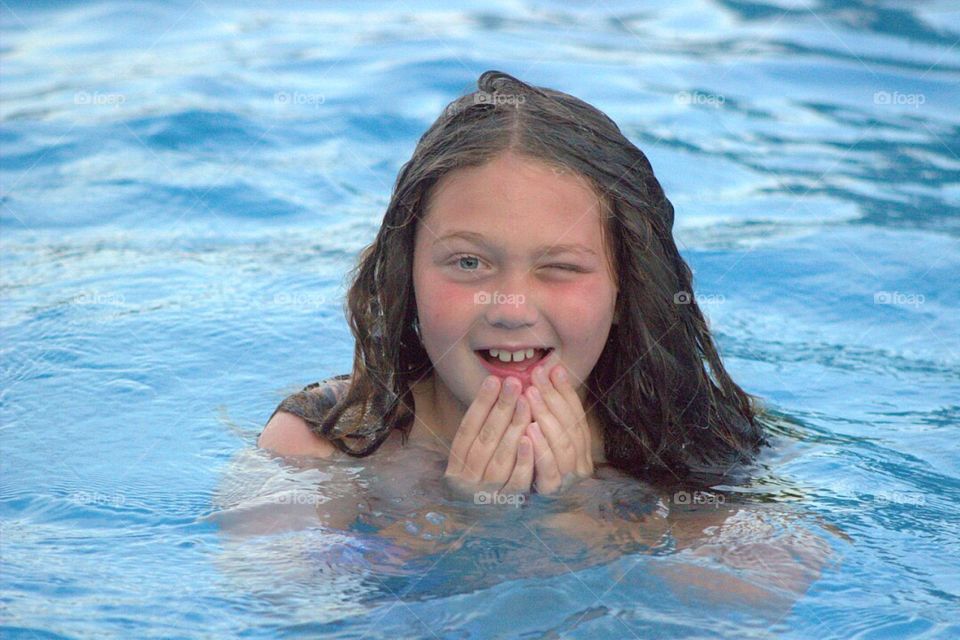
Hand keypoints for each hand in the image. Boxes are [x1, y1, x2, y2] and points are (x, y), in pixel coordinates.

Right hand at [444, 375, 534, 496]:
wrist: (480, 536)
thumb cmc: (481, 491)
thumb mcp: (472, 468)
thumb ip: (481, 440)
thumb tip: (496, 398)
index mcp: (455, 468)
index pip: (467, 430)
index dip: (480, 404)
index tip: (494, 380)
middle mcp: (466, 481)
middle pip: (485, 439)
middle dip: (501, 408)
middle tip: (516, 383)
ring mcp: (486, 495)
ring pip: (501, 456)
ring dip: (515, 427)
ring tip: (527, 402)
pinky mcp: (506, 507)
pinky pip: (516, 480)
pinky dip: (524, 459)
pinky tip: (532, 437)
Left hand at [524, 364, 593, 493]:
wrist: (522, 513)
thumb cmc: (531, 468)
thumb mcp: (543, 438)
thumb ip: (548, 411)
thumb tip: (552, 369)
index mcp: (582, 449)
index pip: (577, 414)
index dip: (565, 391)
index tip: (552, 369)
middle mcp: (581, 464)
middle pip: (570, 426)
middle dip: (553, 399)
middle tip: (536, 379)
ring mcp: (568, 479)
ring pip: (563, 445)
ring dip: (547, 418)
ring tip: (532, 398)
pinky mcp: (551, 493)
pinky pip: (549, 469)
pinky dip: (540, 448)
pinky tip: (527, 430)